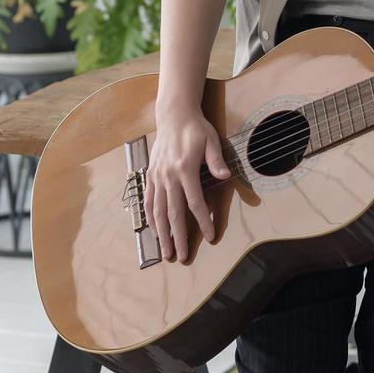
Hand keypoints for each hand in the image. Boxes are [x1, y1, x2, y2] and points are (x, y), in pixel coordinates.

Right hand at [143, 106, 230, 263]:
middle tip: (180, 257)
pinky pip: (148, 201)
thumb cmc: (195, 129)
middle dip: (177, 237)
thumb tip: (225, 177)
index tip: (210, 237)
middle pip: (173, 213)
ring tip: (165, 251)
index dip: (202, 221)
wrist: (174, 115)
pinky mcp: (151, 175)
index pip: (194, 202)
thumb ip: (216, 160)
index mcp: (185, 169)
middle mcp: (168, 176)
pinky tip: (154, 231)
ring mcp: (157, 177)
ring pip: (157, 211)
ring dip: (161, 233)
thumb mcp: (211, 140)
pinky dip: (150, 218)